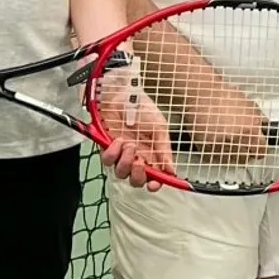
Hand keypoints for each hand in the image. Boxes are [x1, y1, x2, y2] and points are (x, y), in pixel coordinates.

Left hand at [96, 65, 174, 189]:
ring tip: (130, 145)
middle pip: (136, 180)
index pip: (154, 177)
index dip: (154, 184)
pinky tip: (118, 140)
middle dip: (138, 175)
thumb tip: (171, 170)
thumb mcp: (160, 128)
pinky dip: (114, 153)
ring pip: (121, 174)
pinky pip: (108, 161)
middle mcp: (136, 157)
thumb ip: (164, 151)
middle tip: (139, 161)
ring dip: (126, 162)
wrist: (123, 93)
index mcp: (152, 154)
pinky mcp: (106, 148)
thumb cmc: (142, 107)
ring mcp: (120, 154)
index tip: (154, 184)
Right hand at [183, 83, 268, 163]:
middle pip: (247, 158)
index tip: (258, 146)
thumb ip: (259, 119)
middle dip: (247, 151)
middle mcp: (236, 141)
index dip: (260, 148)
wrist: (199, 93)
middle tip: (244, 144)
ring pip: (232, 161)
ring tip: (230, 142)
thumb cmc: (222, 95)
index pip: (262, 150)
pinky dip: (218, 153)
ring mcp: (220, 146)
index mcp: (250, 130)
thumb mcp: (248, 104)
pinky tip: (219, 142)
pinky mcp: (206, 149)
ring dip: (233, 153)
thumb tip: (264, 127)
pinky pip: (216, 158)